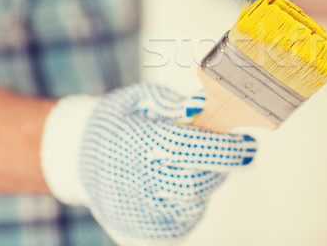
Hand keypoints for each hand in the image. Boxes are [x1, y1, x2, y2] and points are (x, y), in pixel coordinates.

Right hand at [41, 83, 256, 244]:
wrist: (78, 158)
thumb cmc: (119, 122)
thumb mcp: (140, 99)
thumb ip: (173, 103)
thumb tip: (202, 107)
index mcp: (135, 143)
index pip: (187, 149)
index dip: (224, 148)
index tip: (248, 145)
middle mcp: (134, 180)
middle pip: (194, 183)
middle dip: (223, 167)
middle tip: (239, 152)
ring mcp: (136, 209)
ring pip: (191, 202)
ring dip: (208, 180)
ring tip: (200, 162)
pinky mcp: (142, 228)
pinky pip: (183, 220)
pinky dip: (194, 200)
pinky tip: (185, 181)